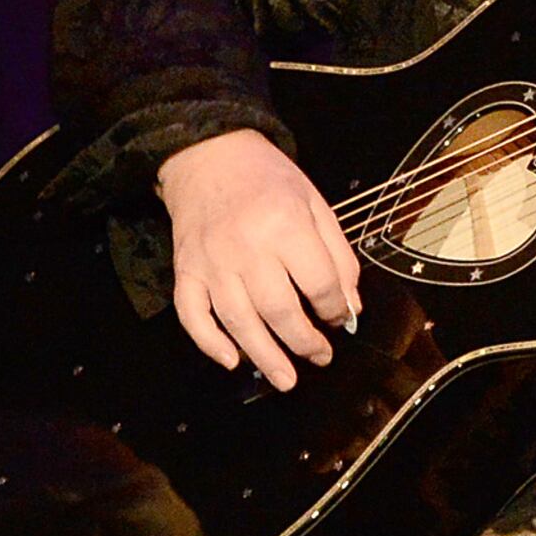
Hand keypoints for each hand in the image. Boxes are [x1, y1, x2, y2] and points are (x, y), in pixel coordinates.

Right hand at [157, 128, 361, 390]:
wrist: (208, 155)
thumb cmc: (268, 180)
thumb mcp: (317, 205)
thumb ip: (338, 255)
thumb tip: (350, 306)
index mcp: (286, 227)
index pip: (318, 284)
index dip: (334, 309)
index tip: (340, 318)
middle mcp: (246, 249)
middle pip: (279, 310)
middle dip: (305, 341)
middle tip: (320, 357)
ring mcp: (211, 263)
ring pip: (239, 321)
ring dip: (265, 355)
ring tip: (286, 379)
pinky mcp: (185, 270)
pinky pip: (192, 314)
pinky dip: (209, 342)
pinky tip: (232, 361)